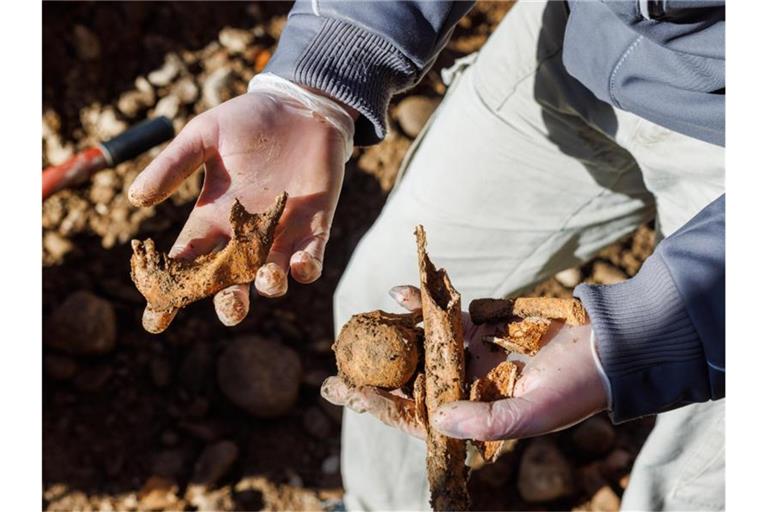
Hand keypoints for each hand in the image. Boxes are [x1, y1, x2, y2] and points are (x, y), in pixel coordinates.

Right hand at [129, 77, 353, 331]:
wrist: (298, 107)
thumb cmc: (247, 121)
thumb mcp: (204, 136)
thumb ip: (174, 166)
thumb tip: (135, 199)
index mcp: (212, 219)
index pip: (186, 264)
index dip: (170, 293)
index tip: (154, 320)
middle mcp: (244, 236)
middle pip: (231, 282)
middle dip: (228, 303)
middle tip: (227, 307)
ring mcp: (280, 234)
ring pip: (271, 277)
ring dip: (268, 286)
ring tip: (265, 280)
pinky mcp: (315, 226)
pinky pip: (311, 258)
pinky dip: (306, 268)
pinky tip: (299, 266)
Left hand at [323, 286, 607, 441]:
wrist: (607, 347)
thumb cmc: (576, 389)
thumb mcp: (533, 414)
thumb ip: (487, 420)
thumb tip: (437, 417)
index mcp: (474, 416)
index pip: (418, 416)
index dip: (382, 407)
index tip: (348, 393)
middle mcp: (467, 388)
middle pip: (410, 383)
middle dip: (373, 376)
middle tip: (334, 369)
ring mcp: (472, 356)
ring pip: (421, 346)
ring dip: (392, 336)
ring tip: (359, 326)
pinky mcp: (482, 327)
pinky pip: (445, 315)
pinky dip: (425, 302)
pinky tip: (402, 293)